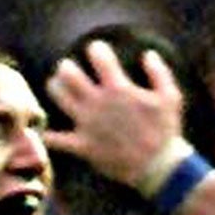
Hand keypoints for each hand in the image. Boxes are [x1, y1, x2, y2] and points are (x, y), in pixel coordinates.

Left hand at [43, 39, 187, 187]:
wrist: (156, 165)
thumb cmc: (165, 130)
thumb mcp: (171, 97)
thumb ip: (159, 72)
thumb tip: (148, 53)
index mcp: (119, 89)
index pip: (100, 59)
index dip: (96, 50)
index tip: (96, 49)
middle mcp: (98, 103)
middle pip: (70, 75)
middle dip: (66, 67)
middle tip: (67, 67)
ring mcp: (87, 124)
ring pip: (59, 98)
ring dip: (54, 88)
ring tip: (55, 84)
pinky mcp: (82, 145)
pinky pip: (56, 139)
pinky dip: (47, 134)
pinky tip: (43, 129)